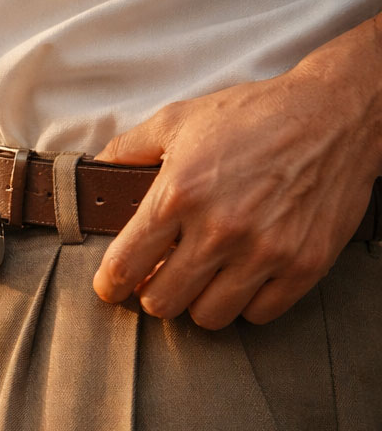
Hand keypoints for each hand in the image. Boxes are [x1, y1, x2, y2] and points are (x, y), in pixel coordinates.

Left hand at [92, 16, 381, 328]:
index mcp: (179, 194)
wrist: (335, 114)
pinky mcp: (303, 265)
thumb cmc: (252, 115)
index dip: (110, 284)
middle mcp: (219, 229)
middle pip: (162, 302)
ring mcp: (265, 251)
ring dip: (197, 301)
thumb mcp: (178, 120)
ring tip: (202, 277)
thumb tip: (96, 171)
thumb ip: (128, 149)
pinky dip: (245, 303)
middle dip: (153, 293)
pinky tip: (242, 277)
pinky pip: (258, 314)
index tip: (111, 287)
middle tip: (160, 277)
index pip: (125, 265)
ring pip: (208, 317)